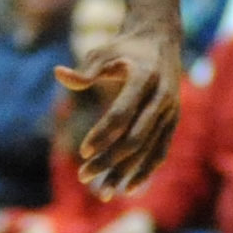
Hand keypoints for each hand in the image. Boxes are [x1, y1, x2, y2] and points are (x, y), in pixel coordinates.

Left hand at [56, 21, 179, 198]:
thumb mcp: (103, 52)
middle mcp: (162, 98)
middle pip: (135, 138)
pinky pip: (160, 151)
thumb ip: (84, 70)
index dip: (102, 135)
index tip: (82, 152)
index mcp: (145, 78)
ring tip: (102, 192)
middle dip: (109, 160)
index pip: (121, 114)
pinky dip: (145, 170)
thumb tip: (59, 75)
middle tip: (83, 176)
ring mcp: (170, 112)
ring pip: (148, 150)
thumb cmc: (124, 47)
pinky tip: (127, 188)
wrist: (160, 40)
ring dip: (125, 172)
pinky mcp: (173, 121)